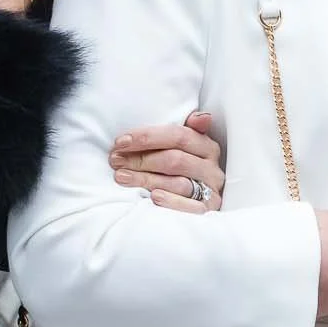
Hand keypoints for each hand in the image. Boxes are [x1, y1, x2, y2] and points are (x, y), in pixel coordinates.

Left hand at [109, 111, 224, 212]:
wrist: (195, 203)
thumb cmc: (181, 169)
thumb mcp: (184, 147)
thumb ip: (188, 130)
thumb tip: (200, 117)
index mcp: (207, 146)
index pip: (178, 136)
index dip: (148, 137)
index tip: (121, 142)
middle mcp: (211, 167)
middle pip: (175, 160)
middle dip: (141, 159)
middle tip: (116, 161)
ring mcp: (211, 190)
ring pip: (178, 183)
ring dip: (147, 179)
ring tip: (121, 177)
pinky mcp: (207, 210)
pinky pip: (191, 207)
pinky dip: (172, 201)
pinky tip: (153, 197)